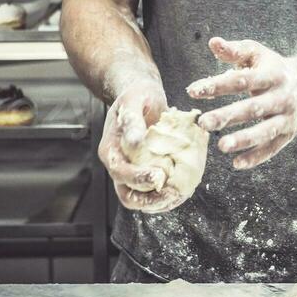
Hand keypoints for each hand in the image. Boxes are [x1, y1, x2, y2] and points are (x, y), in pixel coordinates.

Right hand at [98, 79, 186, 213]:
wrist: (142, 95)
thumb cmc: (136, 95)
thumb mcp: (133, 101)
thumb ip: (131, 120)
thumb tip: (135, 141)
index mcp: (111, 150)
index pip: (120, 172)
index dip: (138, 178)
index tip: (158, 175)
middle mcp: (119, 165)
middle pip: (128, 195)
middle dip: (150, 200)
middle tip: (173, 193)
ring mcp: (132, 171)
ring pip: (142, 199)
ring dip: (161, 202)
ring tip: (181, 194)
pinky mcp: (147, 172)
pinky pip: (156, 191)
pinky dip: (169, 193)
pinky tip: (185, 187)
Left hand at [188, 37, 296, 169]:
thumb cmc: (272, 68)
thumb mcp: (256, 54)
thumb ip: (234, 51)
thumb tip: (213, 42)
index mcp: (272, 75)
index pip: (243, 80)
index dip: (218, 85)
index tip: (194, 90)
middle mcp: (281, 97)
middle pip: (254, 108)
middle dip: (228, 115)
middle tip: (203, 122)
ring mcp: (286, 118)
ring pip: (265, 131)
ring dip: (244, 139)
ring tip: (221, 146)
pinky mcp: (287, 134)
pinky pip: (272, 149)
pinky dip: (256, 157)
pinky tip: (236, 164)